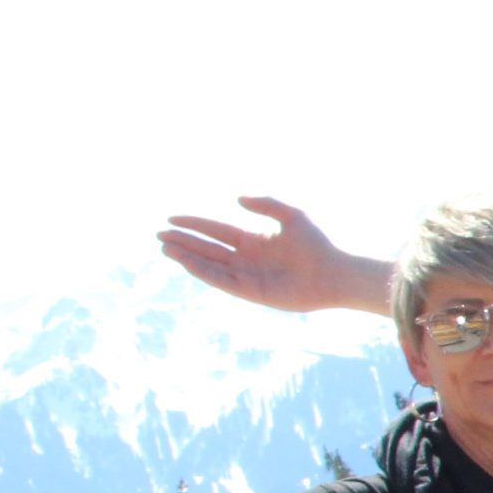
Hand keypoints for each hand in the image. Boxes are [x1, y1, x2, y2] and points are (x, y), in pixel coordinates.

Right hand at [157, 199, 364, 314]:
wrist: (333, 274)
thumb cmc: (317, 245)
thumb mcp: (292, 216)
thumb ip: (265, 205)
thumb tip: (236, 199)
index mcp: (254, 240)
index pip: (216, 231)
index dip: (195, 225)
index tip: (172, 219)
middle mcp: (246, 259)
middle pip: (207, 248)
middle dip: (184, 241)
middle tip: (159, 234)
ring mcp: (247, 276)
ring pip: (210, 265)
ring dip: (187, 257)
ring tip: (165, 247)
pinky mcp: (251, 292)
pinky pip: (222, 281)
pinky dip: (203, 272)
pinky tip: (187, 263)